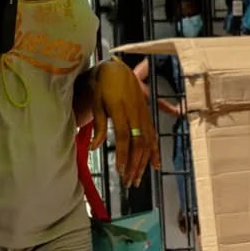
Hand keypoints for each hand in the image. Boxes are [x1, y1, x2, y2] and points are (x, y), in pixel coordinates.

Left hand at [87, 59, 154, 185]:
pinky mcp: (147, 115)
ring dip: (143, 162)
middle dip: (134, 164)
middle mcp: (135, 113)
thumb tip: (94, 147)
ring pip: (147, 142)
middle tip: (128, 181)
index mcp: (121, 110)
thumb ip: (98, 127)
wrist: (116, 69)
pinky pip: (153, 136)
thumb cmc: (103, 85)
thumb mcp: (97, 104)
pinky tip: (155, 165)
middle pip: (138, 143)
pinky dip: (154, 152)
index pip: (124, 138)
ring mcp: (143, 114)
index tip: (120, 170)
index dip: (123, 155)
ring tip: (137, 178)